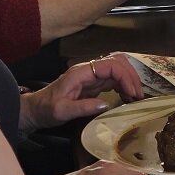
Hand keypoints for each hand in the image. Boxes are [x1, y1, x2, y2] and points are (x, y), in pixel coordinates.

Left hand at [20, 54, 142, 134]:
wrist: (35, 110)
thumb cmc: (46, 109)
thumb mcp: (62, 111)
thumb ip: (83, 107)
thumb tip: (106, 106)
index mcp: (82, 72)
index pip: (110, 65)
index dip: (125, 76)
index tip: (133, 93)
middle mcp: (89, 70)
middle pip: (117, 63)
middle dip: (131, 76)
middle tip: (139, 96)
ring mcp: (92, 76)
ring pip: (118, 70)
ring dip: (129, 80)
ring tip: (136, 97)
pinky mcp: (94, 83)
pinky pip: (113, 79)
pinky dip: (123, 86)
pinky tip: (127, 97)